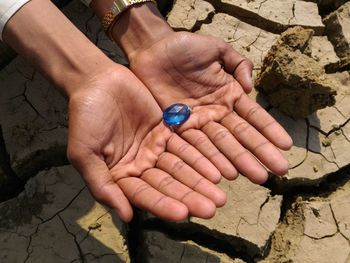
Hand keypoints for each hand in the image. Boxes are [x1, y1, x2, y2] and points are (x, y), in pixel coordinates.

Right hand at [67, 65, 226, 221]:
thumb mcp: (85, 153)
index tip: (183, 214)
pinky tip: (216, 169)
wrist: (97, 81)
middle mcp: (140, 166)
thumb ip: (102, 184)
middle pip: (168, 184)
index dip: (163, 204)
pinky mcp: (167, 131)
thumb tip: (126, 216)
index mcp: (121, 176)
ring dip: (200, 181)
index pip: (144, 194)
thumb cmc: (85, 117)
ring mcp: (155, 148)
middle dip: (189, 196)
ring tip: (220, 195)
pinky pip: (186, 145)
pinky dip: (200, 157)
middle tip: (212, 209)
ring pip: (181, 167)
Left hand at [129, 31, 292, 183]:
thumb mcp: (217, 49)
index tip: (286, 145)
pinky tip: (224, 173)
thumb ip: (238, 64)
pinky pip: (194, 144)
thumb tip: (251, 88)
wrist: (153, 49)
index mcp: (228, 94)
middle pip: (241, 135)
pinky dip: (208, 159)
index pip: (253, 115)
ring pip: (221, 144)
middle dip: (260, 152)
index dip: (269, 129)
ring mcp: (197, 121)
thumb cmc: (186, 47)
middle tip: (280, 171)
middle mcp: (216, 112)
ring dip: (238, 160)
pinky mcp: (177, 126)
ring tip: (258, 176)